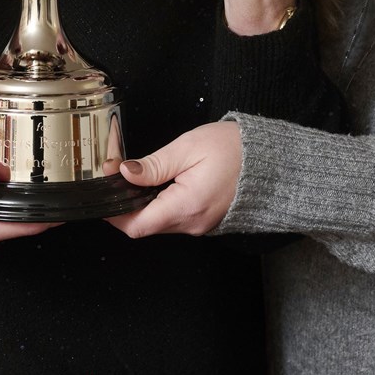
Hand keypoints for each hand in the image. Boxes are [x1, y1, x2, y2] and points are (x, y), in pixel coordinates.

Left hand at [108, 122, 241, 237]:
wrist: (270, 161)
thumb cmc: (234, 150)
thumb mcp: (188, 148)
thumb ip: (154, 164)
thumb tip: (125, 173)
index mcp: (187, 206)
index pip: (137, 226)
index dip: (113, 213)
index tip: (103, 191)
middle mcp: (192, 223)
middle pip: (144, 225)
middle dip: (124, 203)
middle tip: (115, 173)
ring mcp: (199, 224)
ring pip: (157, 222)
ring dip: (141, 203)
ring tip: (133, 175)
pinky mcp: (203, 219)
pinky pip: (172, 217)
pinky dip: (158, 203)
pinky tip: (155, 183)